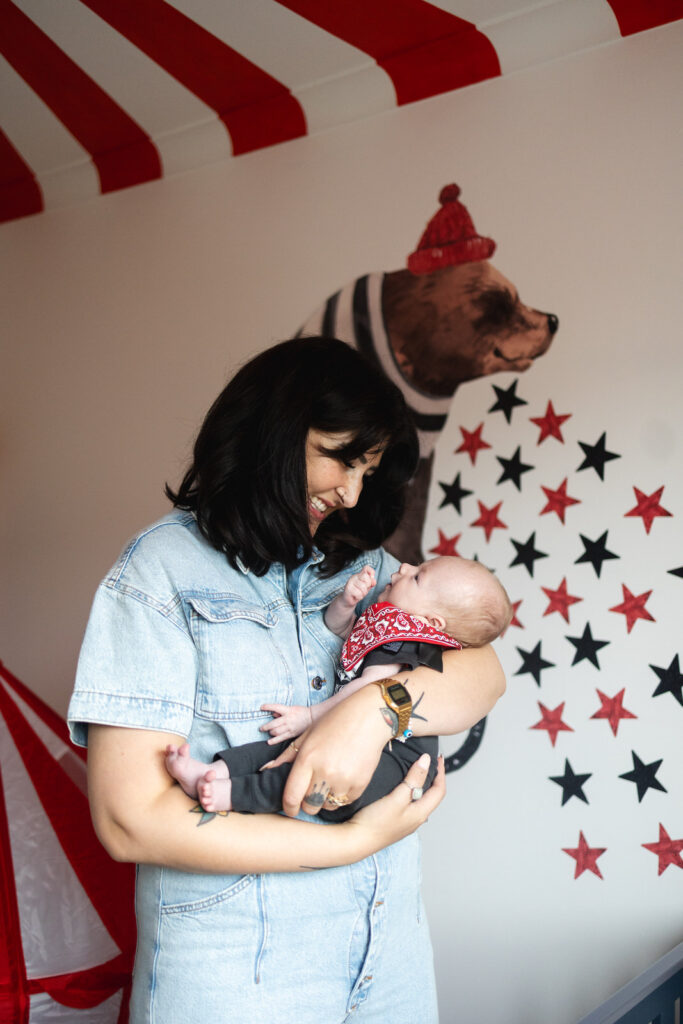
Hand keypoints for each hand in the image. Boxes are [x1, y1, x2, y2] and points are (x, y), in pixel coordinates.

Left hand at [260, 704, 312, 743]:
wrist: (312, 718)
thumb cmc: (301, 712)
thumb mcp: (291, 708)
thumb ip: (281, 712)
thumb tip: (272, 714)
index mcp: (288, 710)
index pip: (276, 707)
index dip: (268, 707)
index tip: (262, 707)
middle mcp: (288, 719)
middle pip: (273, 724)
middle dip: (266, 726)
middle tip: (261, 728)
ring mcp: (290, 727)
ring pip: (276, 732)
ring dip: (270, 732)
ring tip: (269, 732)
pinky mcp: (292, 734)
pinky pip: (281, 738)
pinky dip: (274, 740)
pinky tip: (269, 742)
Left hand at [280, 684, 390, 816]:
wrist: (368, 716)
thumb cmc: (335, 722)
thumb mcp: (307, 735)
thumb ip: (288, 755)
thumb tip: (267, 768)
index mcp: (307, 758)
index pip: (291, 796)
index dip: (289, 807)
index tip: (290, 809)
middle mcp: (324, 771)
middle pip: (309, 805)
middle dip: (307, 802)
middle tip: (311, 792)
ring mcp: (344, 779)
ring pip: (327, 806)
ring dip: (325, 799)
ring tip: (329, 781)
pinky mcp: (360, 784)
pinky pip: (345, 801)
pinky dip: (341, 795)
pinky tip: (343, 779)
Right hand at [341, 565, 375, 607]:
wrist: (347, 600)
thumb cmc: (358, 593)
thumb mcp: (367, 587)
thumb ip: (371, 583)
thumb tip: (374, 580)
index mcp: (359, 575)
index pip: (366, 568)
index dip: (371, 573)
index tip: (370, 581)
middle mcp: (354, 576)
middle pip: (366, 577)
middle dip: (368, 586)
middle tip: (363, 590)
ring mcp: (350, 582)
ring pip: (363, 587)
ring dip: (363, 593)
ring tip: (359, 594)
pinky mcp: (348, 589)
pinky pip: (359, 593)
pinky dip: (359, 597)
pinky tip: (355, 596)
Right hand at [348, 754, 445, 852]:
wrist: (357, 840)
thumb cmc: (376, 822)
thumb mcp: (397, 798)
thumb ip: (414, 779)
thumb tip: (427, 761)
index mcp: (420, 813)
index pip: (439, 791)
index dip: (441, 773)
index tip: (438, 758)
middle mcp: (415, 819)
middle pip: (431, 795)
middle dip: (432, 777)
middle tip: (427, 762)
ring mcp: (405, 821)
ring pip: (419, 799)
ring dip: (420, 784)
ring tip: (415, 770)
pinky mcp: (394, 821)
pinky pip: (408, 803)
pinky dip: (409, 790)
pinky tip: (399, 787)